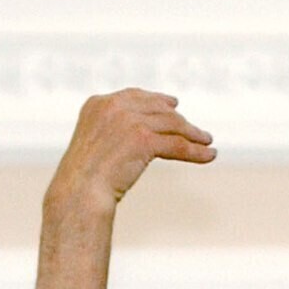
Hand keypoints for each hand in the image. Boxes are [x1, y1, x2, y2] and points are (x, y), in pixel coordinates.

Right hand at [45, 89, 215, 216]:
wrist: (79, 192)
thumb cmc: (83, 179)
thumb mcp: (93, 144)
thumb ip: (111, 132)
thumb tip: (136, 138)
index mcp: (98, 104)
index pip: (135, 96)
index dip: (157, 99)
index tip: (173, 104)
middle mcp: (114, 107)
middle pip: (157, 109)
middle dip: (179, 119)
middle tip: (196, 130)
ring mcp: (129, 122)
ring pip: (171, 125)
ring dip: (193, 134)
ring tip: (207, 142)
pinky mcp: (143, 139)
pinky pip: (177, 144)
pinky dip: (196, 151)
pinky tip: (209, 155)